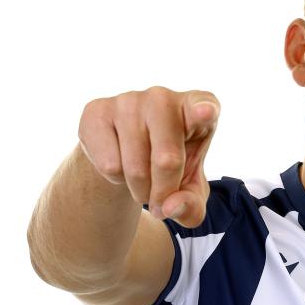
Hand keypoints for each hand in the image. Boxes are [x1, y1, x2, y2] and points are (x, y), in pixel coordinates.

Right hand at [77, 86, 219, 227]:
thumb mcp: (189, 191)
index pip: (204, 105)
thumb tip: (170, 207)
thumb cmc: (169, 169)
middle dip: (163, 193)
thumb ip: (192, 206)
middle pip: (167, 160)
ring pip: (135, 169)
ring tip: (141, 181)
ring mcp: (128, 100)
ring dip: (139, 191)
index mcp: (197, 109)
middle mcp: (163, 98)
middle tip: (159, 200)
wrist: (125, 153)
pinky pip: (109, 165)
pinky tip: (119, 163)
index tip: (206, 112)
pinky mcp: (97, 111)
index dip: (204, 110)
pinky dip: (116, 179)